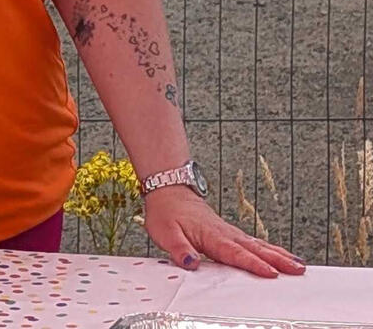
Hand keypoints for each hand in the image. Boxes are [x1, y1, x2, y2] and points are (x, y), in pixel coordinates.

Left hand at [143, 185, 305, 277]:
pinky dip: (271, 249)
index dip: (253, 263)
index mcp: (210, 235)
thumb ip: (178, 249)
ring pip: (259, 244)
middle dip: (278, 260)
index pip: (235, 252)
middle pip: (255, 248)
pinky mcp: (230, 233)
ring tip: (300, 266)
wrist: (168, 191)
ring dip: (279, 255)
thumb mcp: (164, 232)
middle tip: (299, 271)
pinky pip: (254, 242)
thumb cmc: (166, 213)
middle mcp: (225, 233)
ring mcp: (229, 232)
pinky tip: (282, 256)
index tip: (271, 273)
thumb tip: (190, 263)